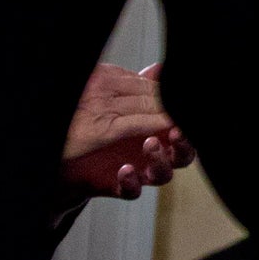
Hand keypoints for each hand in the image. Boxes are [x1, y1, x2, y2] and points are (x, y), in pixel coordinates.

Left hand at [60, 62, 195, 200]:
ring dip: (160, 161)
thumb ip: (144, 89)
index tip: (183, 117)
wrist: (72, 149)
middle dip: (181, 143)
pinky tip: (125, 171)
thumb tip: (160, 68)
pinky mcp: (120, 185)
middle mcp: (155, 153)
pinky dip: (132, 183)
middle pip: (183, 155)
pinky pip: (133, 191)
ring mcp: (140, 171)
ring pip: (163, 175)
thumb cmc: (103, 124)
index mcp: (161, 131)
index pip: (183, 128)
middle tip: (175, 132)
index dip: (186, 124)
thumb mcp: (122, 102)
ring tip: (150, 145)